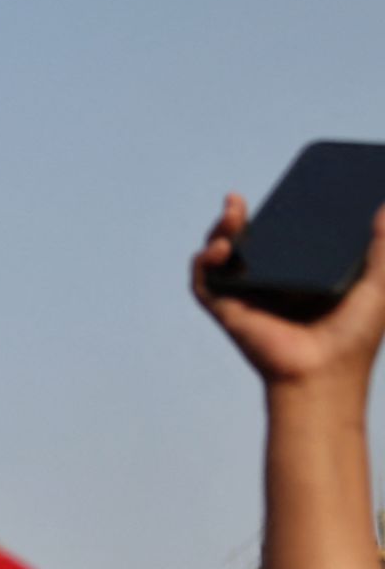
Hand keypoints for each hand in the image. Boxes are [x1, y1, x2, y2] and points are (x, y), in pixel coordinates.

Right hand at [193, 194, 384, 389]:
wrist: (324, 373)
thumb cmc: (354, 337)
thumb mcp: (378, 285)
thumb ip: (382, 247)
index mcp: (298, 275)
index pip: (277, 237)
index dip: (270, 214)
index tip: (271, 194)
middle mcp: (268, 283)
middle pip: (242, 243)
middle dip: (233, 220)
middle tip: (237, 201)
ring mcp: (245, 296)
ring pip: (218, 258)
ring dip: (215, 234)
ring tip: (229, 217)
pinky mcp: (227, 310)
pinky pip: (204, 282)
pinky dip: (202, 264)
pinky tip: (218, 249)